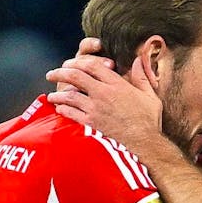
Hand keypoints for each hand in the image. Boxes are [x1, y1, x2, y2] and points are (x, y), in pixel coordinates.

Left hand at [46, 51, 162, 151]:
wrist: (144, 143)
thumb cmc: (149, 120)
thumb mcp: (150, 95)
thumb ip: (141, 76)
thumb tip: (137, 60)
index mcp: (117, 84)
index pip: (92, 65)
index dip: (79, 61)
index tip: (70, 63)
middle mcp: (103, 94)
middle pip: (76, 76)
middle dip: (60, 72)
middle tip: (52, 74)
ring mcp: (95, 109)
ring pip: (69, 95)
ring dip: (58, 93)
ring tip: (51, 94)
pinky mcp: (91, 123)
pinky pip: (71, 112)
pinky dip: (63, 108)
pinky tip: (59, 108)